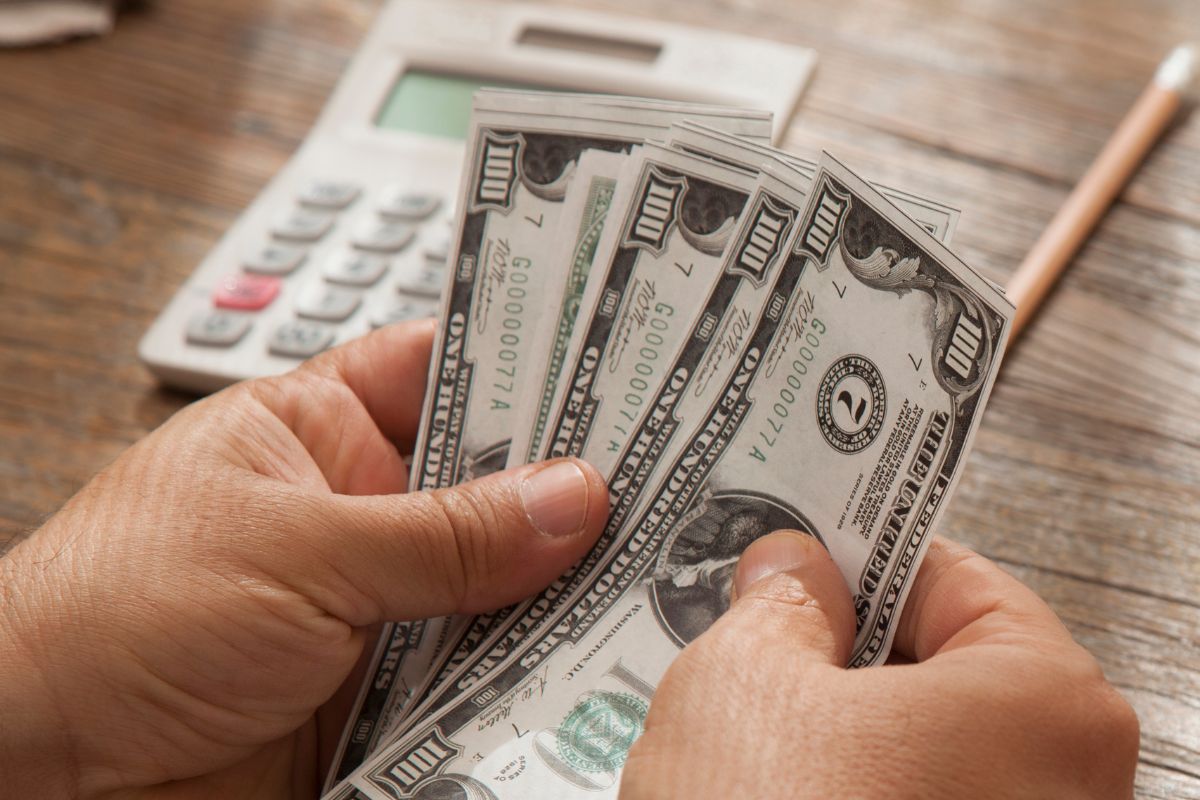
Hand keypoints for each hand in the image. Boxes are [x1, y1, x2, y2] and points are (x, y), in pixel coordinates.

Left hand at [0, 320, 608, 799]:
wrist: (46, 769)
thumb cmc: (118, 616)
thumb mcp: (296, 550)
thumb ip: (444, 535)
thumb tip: (574, 497)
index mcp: (320, 428)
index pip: (446, 367)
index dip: (532, 360)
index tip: (628, 361)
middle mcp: (361, 508)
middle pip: (490, 480)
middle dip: (570, 483)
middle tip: (675, 475)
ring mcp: (379, 600)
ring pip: (496, 579)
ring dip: (560, 583)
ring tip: (660, 563)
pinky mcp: (385, 687)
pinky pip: (478, 668)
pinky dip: (531, 667)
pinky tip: (593, 656)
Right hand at [621, 532, 1138, 798]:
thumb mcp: (742, 681)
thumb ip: (776, 602)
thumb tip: (791, 570)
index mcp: (1046, 702)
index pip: (952, 575)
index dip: (860, 550)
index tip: (800, 542)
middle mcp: (1065, 788)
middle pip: (943, 670)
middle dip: (838, 647)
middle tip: (754, 624)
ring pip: (918, 754)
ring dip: (832, 728)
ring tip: (743, 714)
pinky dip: (843, 791)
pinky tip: (764, 788)